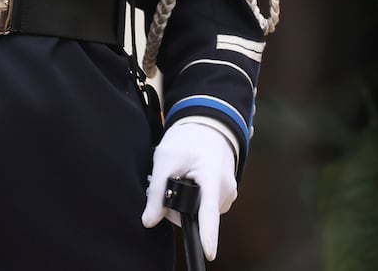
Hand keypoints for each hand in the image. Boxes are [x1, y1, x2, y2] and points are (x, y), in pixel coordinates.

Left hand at [141, 120, 237, 260]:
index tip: (208, 252)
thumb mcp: (165, 160)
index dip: (207, 234)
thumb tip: (148, 221)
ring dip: (182, 202)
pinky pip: (204, 207)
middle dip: (174, 207)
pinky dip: (191, 199)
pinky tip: (184, 181)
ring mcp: (229, 193)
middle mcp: (226, 189)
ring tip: (174, 177)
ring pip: (199, 212)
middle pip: (196, 215)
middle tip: (159, 185)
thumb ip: (157, 193)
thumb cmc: (186, 139)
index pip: (209, 212)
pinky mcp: (225, 195)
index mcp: (213, 177)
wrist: (208, 125)